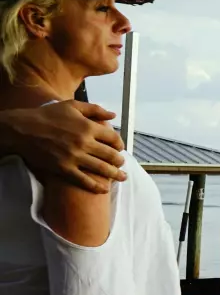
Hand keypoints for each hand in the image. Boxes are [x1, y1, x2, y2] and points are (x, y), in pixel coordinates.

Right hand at [0, 102, 125, 192]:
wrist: (22, 129)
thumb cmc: (47, 116)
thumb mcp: (72, 106)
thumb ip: (95, 110)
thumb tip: (113, 115)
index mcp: (88, 127)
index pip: (114, 138)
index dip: (120, 144)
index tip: (120, 148)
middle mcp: (84, 142)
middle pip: (111, 155)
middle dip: (120, 161)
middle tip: (121, 164)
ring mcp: (74, 157)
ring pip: (102, 169)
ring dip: (116, 174)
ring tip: (122, 177)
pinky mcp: (63, 168)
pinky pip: (84, 180)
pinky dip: (96, 186)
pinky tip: (104, 189)